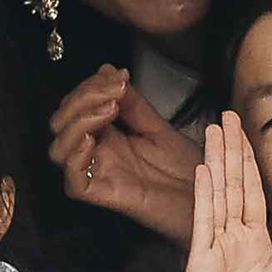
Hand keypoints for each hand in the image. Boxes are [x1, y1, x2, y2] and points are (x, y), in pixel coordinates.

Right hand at [49, 65, 202, 243]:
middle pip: (62, 124)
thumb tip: (108, 71)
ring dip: (78, 121)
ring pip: (60, 149)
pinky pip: (74, 181)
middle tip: (114, 88)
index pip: (77, 107)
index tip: (117, 74)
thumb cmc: (188, 171)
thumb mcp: (160, 127)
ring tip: (110, 108)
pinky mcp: (105, 196)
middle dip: (82, 98)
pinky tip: (92, 138)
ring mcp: (100, 175)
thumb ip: (133, 104)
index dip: (90, 86)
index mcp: (108, 137)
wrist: (211, 200)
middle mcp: (99, 155)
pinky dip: (76, 156)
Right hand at [181, 115, 271, 271]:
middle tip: (228, 116)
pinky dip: (205, 197)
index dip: (251, 165)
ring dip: (216, 163)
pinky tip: (205, 171)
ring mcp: (216, 249)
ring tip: (214, 131)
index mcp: (254, 244)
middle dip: (232, 151)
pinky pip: (205, 224)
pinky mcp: (202, 262)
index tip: (247, 136)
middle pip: (234, 186)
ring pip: (218, 197)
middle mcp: (233, 240)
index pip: (254, 195)